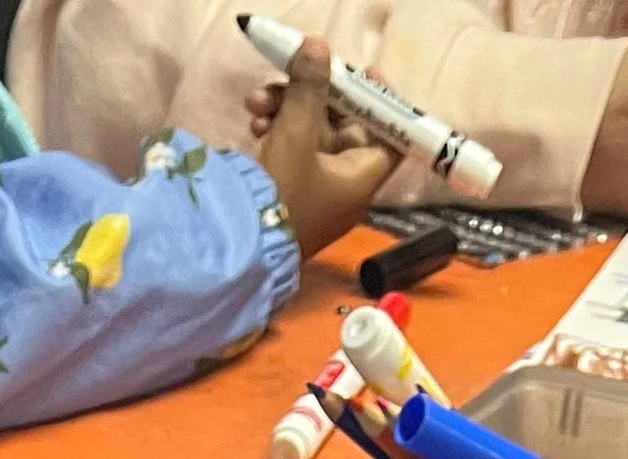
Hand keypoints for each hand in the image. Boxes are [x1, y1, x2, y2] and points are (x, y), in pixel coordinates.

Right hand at [254, 35, 403, 254]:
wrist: (238, 243)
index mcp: (362, 178)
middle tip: (291, 73)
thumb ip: (309, 88)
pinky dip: (277, 130)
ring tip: (256, 102)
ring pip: (311, 133)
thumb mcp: (296, 134)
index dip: (380, 102)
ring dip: (286, 108)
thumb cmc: (280, 193)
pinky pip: (292, 150)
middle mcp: (345, 185)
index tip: (363, 73)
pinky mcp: (291, 191)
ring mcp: (317, 189)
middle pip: (342, 125)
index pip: (390, 135)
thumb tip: (319, 47)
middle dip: (314, 96)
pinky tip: (254, 123)